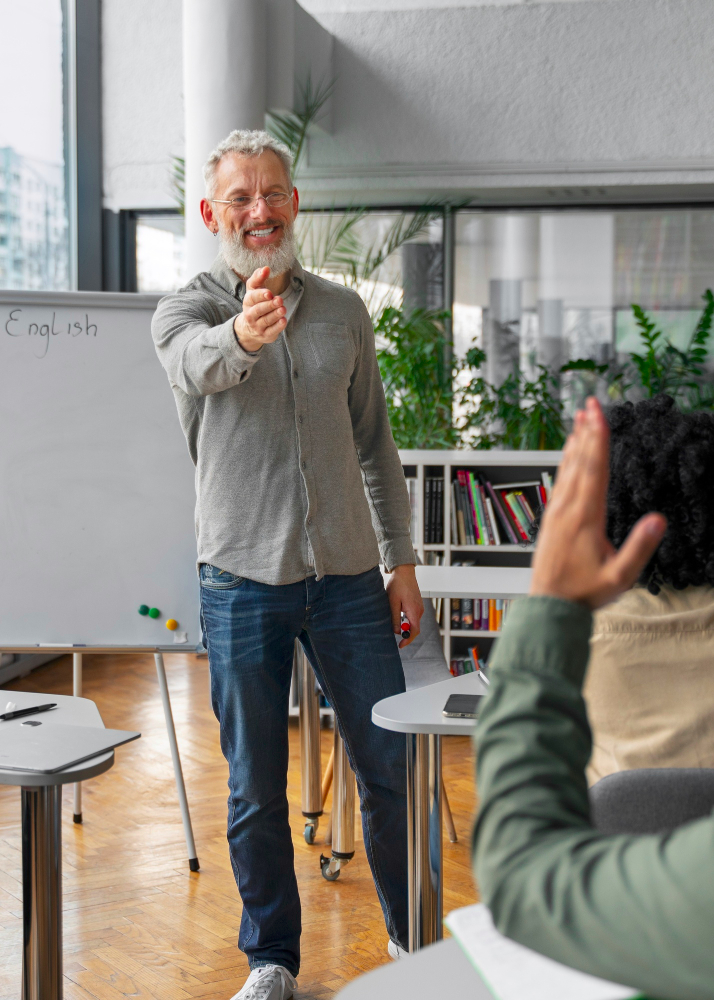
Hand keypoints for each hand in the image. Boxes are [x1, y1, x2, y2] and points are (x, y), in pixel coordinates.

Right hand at [233, 267, 286, 351]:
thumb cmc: (255, 304)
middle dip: (269, 305)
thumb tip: (266, 268)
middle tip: (279, 300)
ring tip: (283, 309)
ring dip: (275, 315)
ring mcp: (257, 326)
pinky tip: (283, 320)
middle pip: (258, 310)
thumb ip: (259, 278)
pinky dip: (277, 327)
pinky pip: (271, 332)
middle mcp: (250, 315)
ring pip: (266, 321)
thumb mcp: (254, 290)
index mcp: (248, 302)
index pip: (252, 298)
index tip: (269, 293)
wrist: (249, 328)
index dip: (260, 295)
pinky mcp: (265, 335)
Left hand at [386, 564, 423, 647]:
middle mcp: (419, 610)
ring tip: (395, 623)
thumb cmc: (397, 585)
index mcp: (414, 611)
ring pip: (413, 622)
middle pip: (414, 628)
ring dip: (405, 625)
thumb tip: (397, 631)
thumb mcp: (392, 602)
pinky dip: (407, 619)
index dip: (408, 640)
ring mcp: (419, 607)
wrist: (404, 571)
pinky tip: (398, 615)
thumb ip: (395, 618)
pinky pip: (413, 616)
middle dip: (406, 633)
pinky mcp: (417, 604)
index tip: (401, 645)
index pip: (414, 631)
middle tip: (395, 635)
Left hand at [530, 397, 666, 609]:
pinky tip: (569, 454)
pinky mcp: (551, 519)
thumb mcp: (620, 577)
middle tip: (590, 403)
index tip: (600, 414)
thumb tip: (659, 520)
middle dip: (587, 431)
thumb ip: (640, 548)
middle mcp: (568, 509)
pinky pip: (559, 482)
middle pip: (580, 462)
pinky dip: (566, 462)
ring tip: (580, 418)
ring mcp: (556, 513)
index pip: (594, 470)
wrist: (550, 606)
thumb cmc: (585, 593)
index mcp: (585, 518)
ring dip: (575, 442)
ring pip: (567, 469)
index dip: (598, 440)